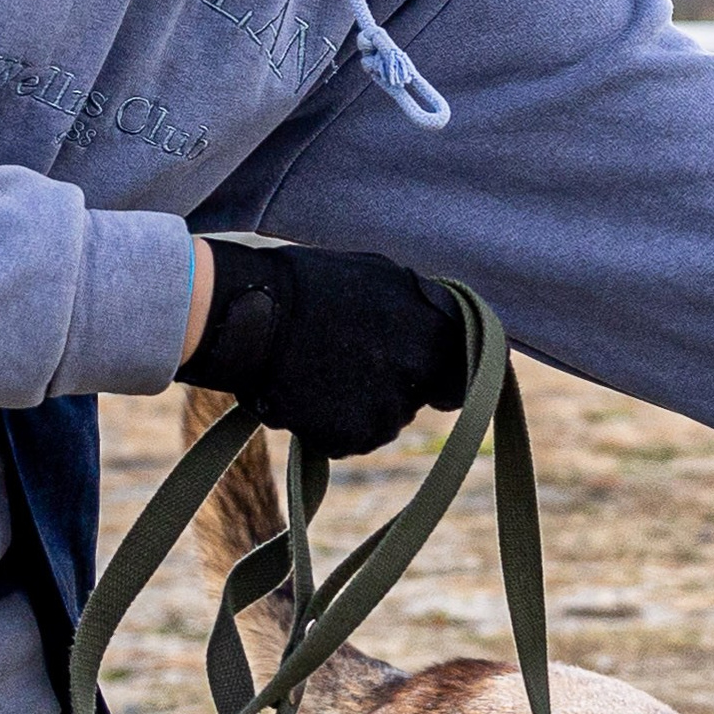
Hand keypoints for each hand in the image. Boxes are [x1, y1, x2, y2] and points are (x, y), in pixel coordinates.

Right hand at [184, 240, 468, 457]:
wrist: (250, 317)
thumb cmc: (311, 285)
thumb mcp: (380, 275)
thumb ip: (422, 307)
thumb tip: (445, 324)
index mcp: (432, 331)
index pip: (463, 369)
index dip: (440, 369)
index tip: (420, 368)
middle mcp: (418, 374)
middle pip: (419, 396)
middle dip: (396, 385)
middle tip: (353, 361)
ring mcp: (386, 411)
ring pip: (385, 419)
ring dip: (363, 405)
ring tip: (322, 371)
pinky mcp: (351, 438)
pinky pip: (352, 438)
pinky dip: (333, 424)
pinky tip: (309, 393)